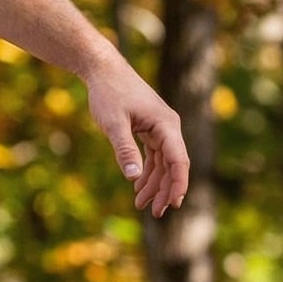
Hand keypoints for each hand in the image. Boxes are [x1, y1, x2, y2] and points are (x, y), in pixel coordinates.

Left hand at [84, 58, 189, 217]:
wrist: (103, 69)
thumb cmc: (108, 92)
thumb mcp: (113, 123)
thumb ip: (124, 150)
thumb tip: (134, 178)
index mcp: (166, 125)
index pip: (179, 161)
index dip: (178, 184)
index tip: (173, 205)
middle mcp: (169, 127)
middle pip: (173, 165)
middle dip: (165, 190)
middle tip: (155, 212)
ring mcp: (160, 127)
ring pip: (163, 162)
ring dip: (155, 183)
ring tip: (142, 204)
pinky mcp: (149, 127)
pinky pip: (154, 154)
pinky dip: (147, 170)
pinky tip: (138, 185)